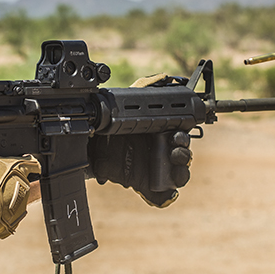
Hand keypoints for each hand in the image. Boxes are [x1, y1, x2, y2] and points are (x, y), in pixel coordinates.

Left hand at [89, 72, 192, 207]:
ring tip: (173, 164)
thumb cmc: (111, 129)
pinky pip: (162, 195)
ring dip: (181, 172)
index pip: (182, 136)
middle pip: (184, 157)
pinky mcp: (146, 187)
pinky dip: (166, 195)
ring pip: (179, 175)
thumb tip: (163, 78)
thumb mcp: (125, 107)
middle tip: (176, 146)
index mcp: (161, 135)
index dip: (184, 136)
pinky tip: (166, 192)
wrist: (89, 149)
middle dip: (184, 152)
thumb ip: (142, 89)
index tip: (179, 132)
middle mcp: (162, 153)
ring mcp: (156, 171)